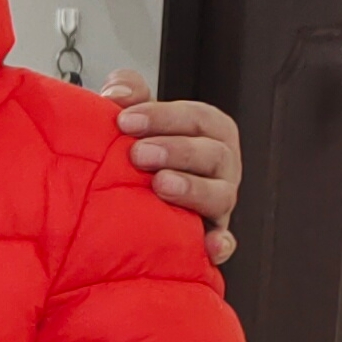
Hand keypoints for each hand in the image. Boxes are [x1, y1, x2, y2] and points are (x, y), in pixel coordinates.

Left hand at [102, 70, 238, 263]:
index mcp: (209, 132)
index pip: (197, 118)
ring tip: (161, 185)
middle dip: (177, 151)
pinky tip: (209, 247)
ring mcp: (219, 202)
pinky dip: (220, 244)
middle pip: (213, 154)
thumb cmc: (142, 153)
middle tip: (138, 154)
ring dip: (193, 189)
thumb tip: (118, 94)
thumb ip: (128, 96)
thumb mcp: (136, 119)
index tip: (124, 120)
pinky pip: (223, 241)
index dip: (163, 117)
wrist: (133, 199)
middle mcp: (221, 166)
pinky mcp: (212, 236)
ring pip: (221, 195)